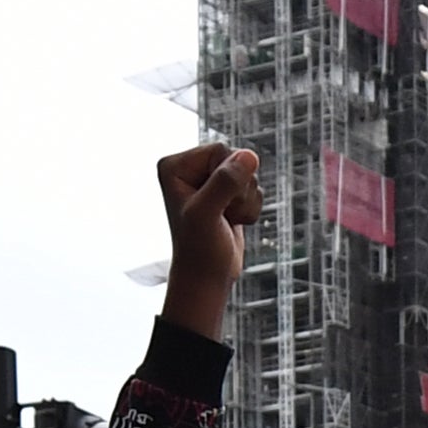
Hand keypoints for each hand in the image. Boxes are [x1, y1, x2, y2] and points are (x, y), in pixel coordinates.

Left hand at [156, 143, 262, 337]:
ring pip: (248, 176)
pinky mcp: (224, 195)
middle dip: (240, 191)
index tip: (220, 203)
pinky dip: (251, 209)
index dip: (230, 175)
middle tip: (225, 214)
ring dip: (246, 202)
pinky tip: (234, 222)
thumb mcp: (207, 214)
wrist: (206, 277)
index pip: (220, 150)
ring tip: (228, 220)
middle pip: (237, 161)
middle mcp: (189, 170)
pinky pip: (252, 189)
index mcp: (175, 166)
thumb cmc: (199, 248)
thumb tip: (249, 156)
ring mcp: (208, 182)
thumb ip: (224, 182)